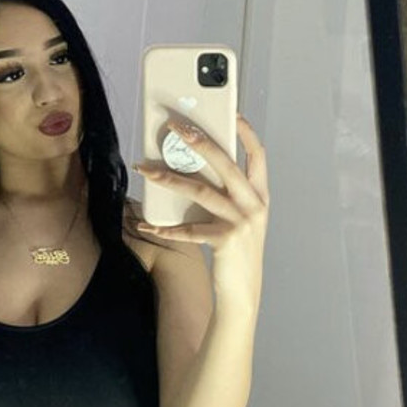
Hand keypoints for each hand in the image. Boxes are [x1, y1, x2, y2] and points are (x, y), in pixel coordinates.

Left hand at [135, 114, 269, 296]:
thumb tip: (191, 166)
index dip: (245, 133)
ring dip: (169, 178)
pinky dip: (164, 227)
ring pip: (200, 191)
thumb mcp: (240, 219)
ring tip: (146, 169)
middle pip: (225, 164)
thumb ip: (227, 195)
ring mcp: (241, 222)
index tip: (232, 113)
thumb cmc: (236, 252)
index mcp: (261, 196)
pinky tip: (146, 224)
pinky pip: (188, 229)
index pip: (258, 155)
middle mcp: (255, 205)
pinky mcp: (225, 240)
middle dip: (199, 141)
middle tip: (176, 127)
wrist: (243, 293)